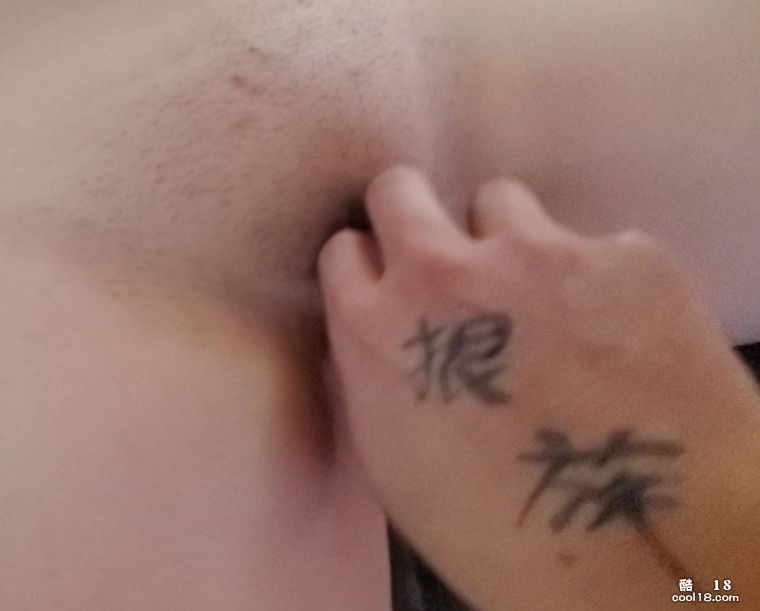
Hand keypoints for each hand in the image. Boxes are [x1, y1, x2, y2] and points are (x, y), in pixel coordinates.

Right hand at [318, 167, 759, 609]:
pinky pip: (595, 246)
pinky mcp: (626, 254)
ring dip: (507, 242)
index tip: (389, 286)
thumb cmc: (498, 530)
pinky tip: (619, 335)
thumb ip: (378, 372)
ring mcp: (538, 253)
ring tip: (541, 299)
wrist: (646, 547)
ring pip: (500, 202)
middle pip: (400, 189)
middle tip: (446, 263)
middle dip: (411, 215)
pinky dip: (596, 280)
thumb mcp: (395, 459)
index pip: (344, 249)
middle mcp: (444, 272)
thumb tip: (390, 336)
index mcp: (377, 329)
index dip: (368, 269)